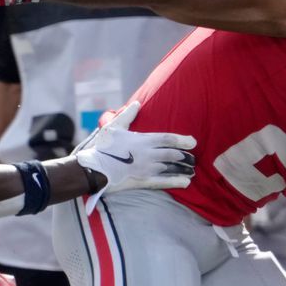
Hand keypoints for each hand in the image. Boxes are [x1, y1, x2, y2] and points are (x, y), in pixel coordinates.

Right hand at [75, 101, 195, 210]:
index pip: (168, 139)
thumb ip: (128, 115)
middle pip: (173, 154)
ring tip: (192, 170)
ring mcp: (146, 169)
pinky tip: (186, 182)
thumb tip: (137, 103)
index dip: (182, 140)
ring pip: (171, 168)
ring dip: (183, 169)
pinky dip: (176, 182)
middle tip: (193, 159)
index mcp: (142, 140)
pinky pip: (163, 182)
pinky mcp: (142, 181)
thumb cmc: (101, 146)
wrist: (92, 168)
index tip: (193, 142)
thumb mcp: (114, 127)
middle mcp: (148, 155)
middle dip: (186, 156)